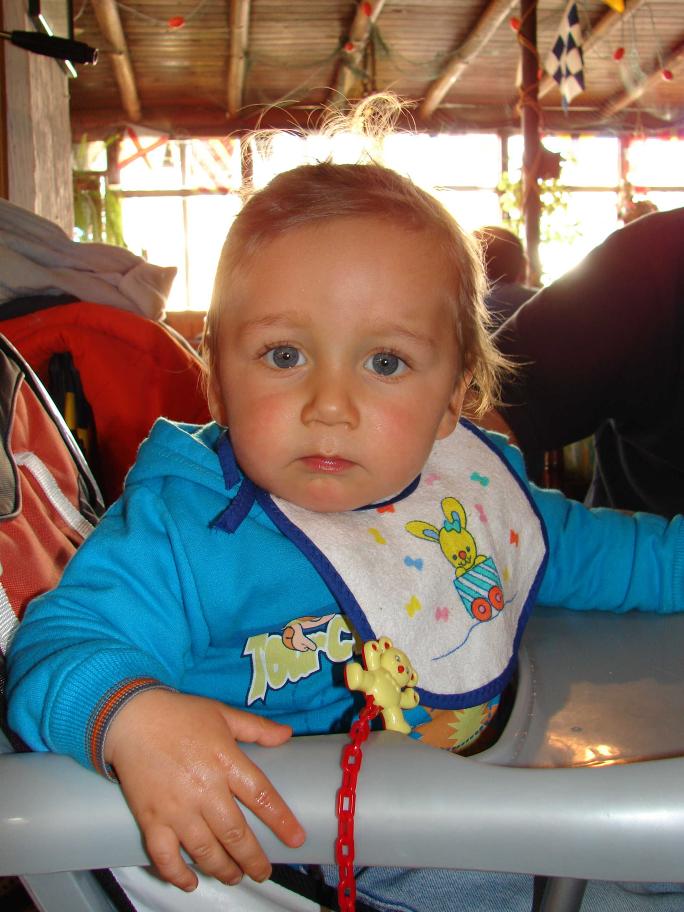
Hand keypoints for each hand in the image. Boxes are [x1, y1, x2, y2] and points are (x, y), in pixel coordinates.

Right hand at [104, 689, 305, 890]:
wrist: (131, 719)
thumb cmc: (180, 714)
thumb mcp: (222, 714)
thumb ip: (256, 728)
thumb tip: (287, 735)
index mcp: (226, 761)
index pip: (261, 797)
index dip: (281, 821)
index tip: (296, 839)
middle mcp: (204, 790)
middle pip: (236, 834)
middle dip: (253, 859)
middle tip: (262, 871)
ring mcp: (177, 808)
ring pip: (205, 851)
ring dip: (223, 869)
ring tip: (235, 876)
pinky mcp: (151, 819)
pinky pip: (165, 856)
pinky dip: (178, 875)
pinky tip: (190, 882)